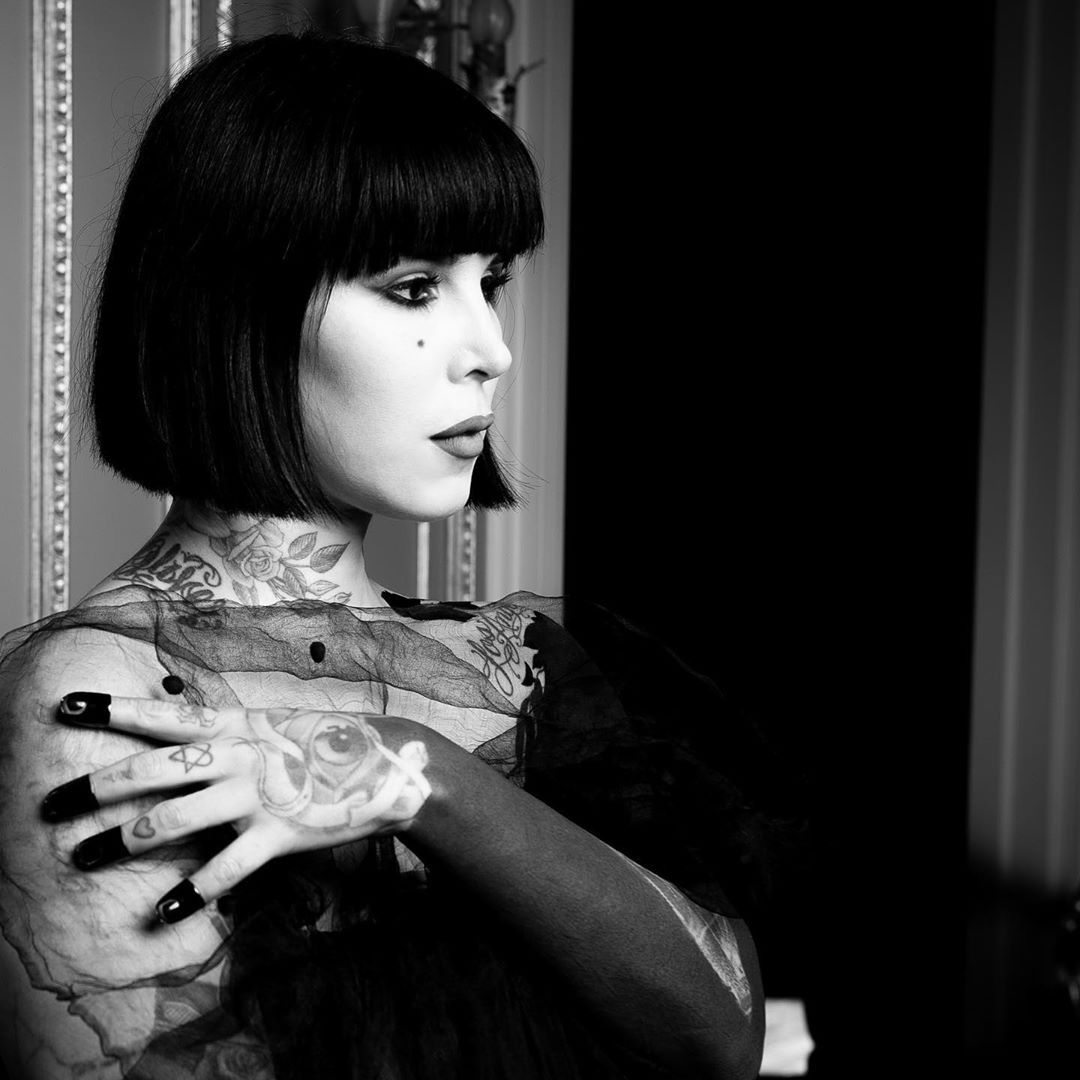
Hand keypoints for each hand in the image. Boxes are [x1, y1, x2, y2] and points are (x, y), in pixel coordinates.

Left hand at [41, 692, 431, 923]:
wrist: (383, 764)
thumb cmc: (322, 742)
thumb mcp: (272, 723)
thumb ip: (227, 731)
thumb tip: (178, 721)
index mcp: (236, 726)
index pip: (164, 716)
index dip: (113, 710)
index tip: (67, 708)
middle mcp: (238, 757)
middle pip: (155, 770)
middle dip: (99, 786)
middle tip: (52, 804)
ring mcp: (255, 796)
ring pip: (175, 819)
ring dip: (124, 839)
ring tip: (83, 854)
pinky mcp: (276, 834)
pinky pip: (225, 868)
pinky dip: (193, 893)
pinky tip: (165, 912)